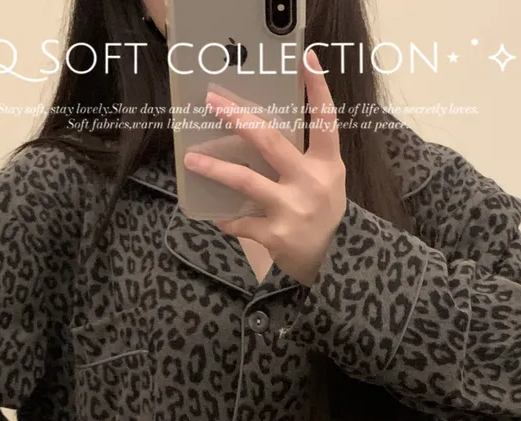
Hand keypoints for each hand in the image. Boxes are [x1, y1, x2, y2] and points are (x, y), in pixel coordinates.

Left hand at [182, 48, 346, 286]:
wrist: (329, 262)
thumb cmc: (322, 214)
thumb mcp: (325, 181)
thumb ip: (304, 156)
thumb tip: (259, 129)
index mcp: (328, 165)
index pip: (326, 120)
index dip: (318, 89)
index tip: (306, 58)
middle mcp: (312, 183)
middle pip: (271, 142)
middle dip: (239, 119)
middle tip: (212, 102)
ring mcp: (293, 209)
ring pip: (246, 181)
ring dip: (215, 168)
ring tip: (191, 159)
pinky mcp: (275, 234)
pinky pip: (242, 221)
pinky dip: (228, 219)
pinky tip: (218, 216)